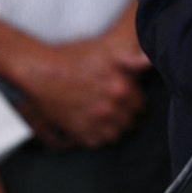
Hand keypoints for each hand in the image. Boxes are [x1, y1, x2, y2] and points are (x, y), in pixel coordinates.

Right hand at [20, 36, 147, 147]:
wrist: (41, 72)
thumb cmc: (71, 57)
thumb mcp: (105, 50)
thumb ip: (132, 58)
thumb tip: (150, 61)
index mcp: (121, 87)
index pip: (141, 104)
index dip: (133, 99)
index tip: (125, 95)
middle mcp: (111, 108)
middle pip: (130, 121)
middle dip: (124, 113)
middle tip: (112, 104)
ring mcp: (95, 122)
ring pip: (116, 134)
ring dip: (112, 126)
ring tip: (103, 114)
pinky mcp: (80, 133)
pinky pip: (98, 142)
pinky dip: (96, 135)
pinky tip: (90, 121)